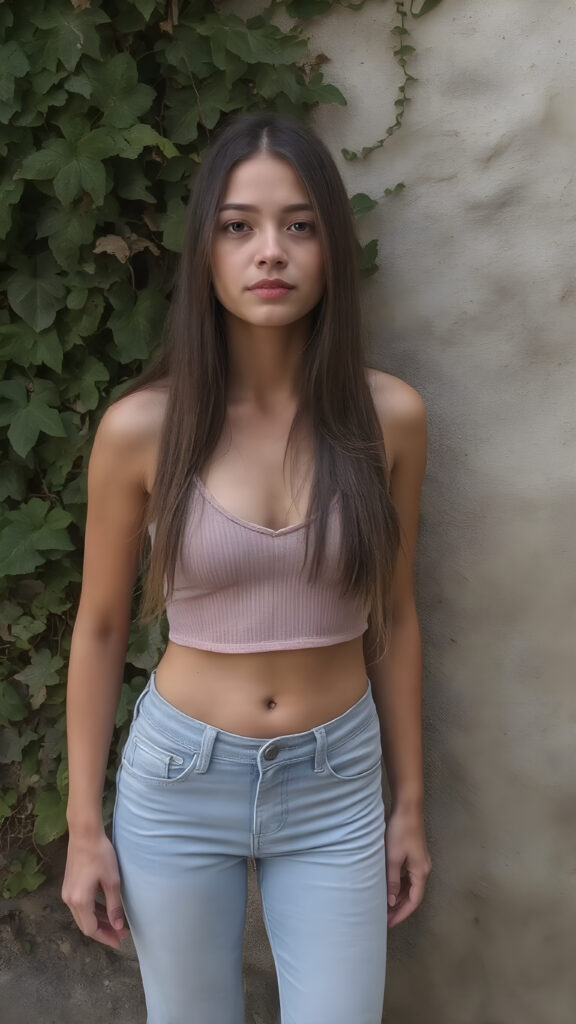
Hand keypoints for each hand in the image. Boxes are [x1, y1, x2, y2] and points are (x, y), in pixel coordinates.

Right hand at [62, 830, 129, 948]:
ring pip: (83, 916)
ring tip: (116, 923)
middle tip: (120, 934)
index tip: (120, 941)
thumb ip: (114, 906)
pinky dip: (93, 910)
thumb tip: (118, 926)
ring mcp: (67, 893)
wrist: (85, 834)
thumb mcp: (112, 882)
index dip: (106, 937)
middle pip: (85, 925)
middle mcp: (69, 901)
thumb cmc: (101, 855)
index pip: (91, 929)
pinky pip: (80, 906)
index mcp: (80, 901)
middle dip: (103, 931)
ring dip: (98, 921)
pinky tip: (105, 909)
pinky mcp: (69, 886)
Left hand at [385, 805, 431, 927]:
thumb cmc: (400, 831)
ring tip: (384, 906)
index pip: (414, 901)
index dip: (401, 914)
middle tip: (384, 918)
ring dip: (398, 897)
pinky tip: (389, 886)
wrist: (408, 808)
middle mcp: (424, 869)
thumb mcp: (393, 858)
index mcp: (421, 872)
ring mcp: (420, 862)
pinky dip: (399, 885)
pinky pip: (408, 876)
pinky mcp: (415, 854)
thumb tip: (390, 902)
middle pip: (413, 895)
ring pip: (410, 886)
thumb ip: (391, 881)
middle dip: (399, 908)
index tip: (389, 924)